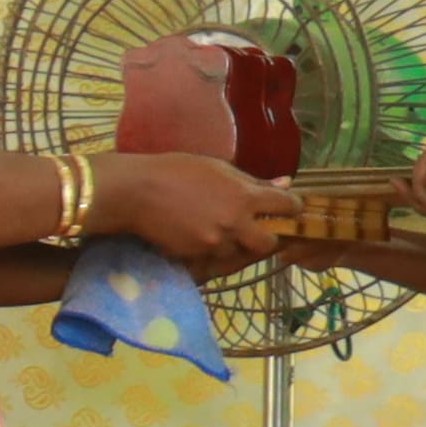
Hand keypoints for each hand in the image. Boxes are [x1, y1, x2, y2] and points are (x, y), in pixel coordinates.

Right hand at [100, 148, 292, 272]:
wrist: (134, 192)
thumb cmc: (175, 170)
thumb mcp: (217, 167)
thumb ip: (252, 181)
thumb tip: (285, 185)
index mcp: (245, 196)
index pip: (288, 206)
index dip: (291, 207)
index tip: (285, 207)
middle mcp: (236, 223)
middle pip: (270, 243)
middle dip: (266, 237)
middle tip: (254, 229)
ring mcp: (216, 242)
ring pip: (240, 254)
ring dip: (236, 245)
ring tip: (219, 231)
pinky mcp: (196, 256)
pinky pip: (214, 259)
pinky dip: (212, 251)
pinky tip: (200, 237)